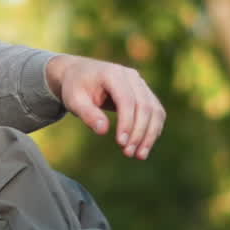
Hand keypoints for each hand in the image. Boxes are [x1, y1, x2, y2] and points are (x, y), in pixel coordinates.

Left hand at [45, 54, 165, 158]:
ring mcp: (140, 83)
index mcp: (112, 74)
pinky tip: (144, 146)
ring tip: (140, 155)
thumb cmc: (75, 88)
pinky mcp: (145, 93)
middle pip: (144, 105)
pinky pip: (156, 112)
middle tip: (129, 153)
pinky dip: (153, 129)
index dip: (127, 122)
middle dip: (139, 132)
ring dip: (150, 134)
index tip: (121, 143)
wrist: (81, 74)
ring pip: (154, 110)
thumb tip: (103, 131)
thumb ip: (87, 114)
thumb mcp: (74, 100)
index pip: (126, 100)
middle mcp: (131, 76)